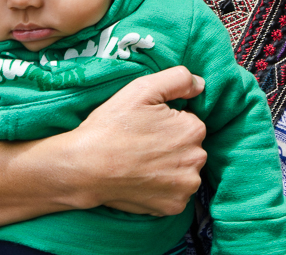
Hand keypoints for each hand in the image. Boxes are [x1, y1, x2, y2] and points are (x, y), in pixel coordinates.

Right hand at [67, 66, 206, 215]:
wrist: (85, 167)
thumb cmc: (112, 126)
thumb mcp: (142, 89)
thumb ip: (177, 79)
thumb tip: (200, 84)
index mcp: (193, 129)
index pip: (187, 121)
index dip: (166, 121)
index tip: (145, 126)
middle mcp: (197, 159)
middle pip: (188, 147)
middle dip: (171, 144)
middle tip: (141, 144)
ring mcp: (186, 186)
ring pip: (183, 170)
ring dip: (169, 167)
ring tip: (140, 162)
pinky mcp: (174, 207)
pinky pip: (175, 193)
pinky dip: (162, 187)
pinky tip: (142, 179)